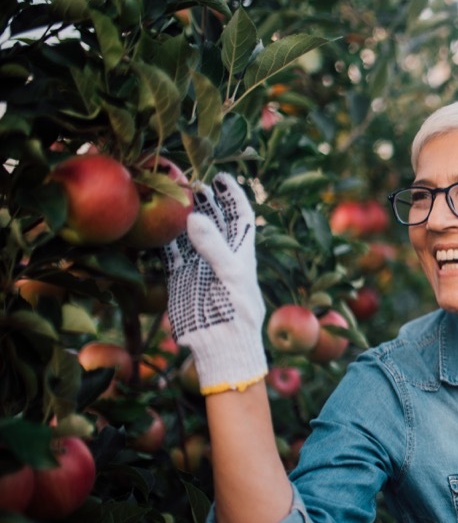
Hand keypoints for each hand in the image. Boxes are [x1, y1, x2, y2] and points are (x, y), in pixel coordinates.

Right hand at [164, 173, 266, 394]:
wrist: (222, 346)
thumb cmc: (237, 312)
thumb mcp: (231, 276)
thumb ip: (214, 247)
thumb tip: (195, 217)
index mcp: (242, 252)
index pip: (240, 217)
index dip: (233, 196)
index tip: (221, 176)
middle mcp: (220, 254)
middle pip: (212, 219)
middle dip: (202, 200)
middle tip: (186, 178)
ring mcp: (199, 264)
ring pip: (188, 233)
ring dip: (179, 215)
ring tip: (166, 193)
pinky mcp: (180, 277)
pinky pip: (170, 252)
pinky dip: (161, 238)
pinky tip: (151, 223)